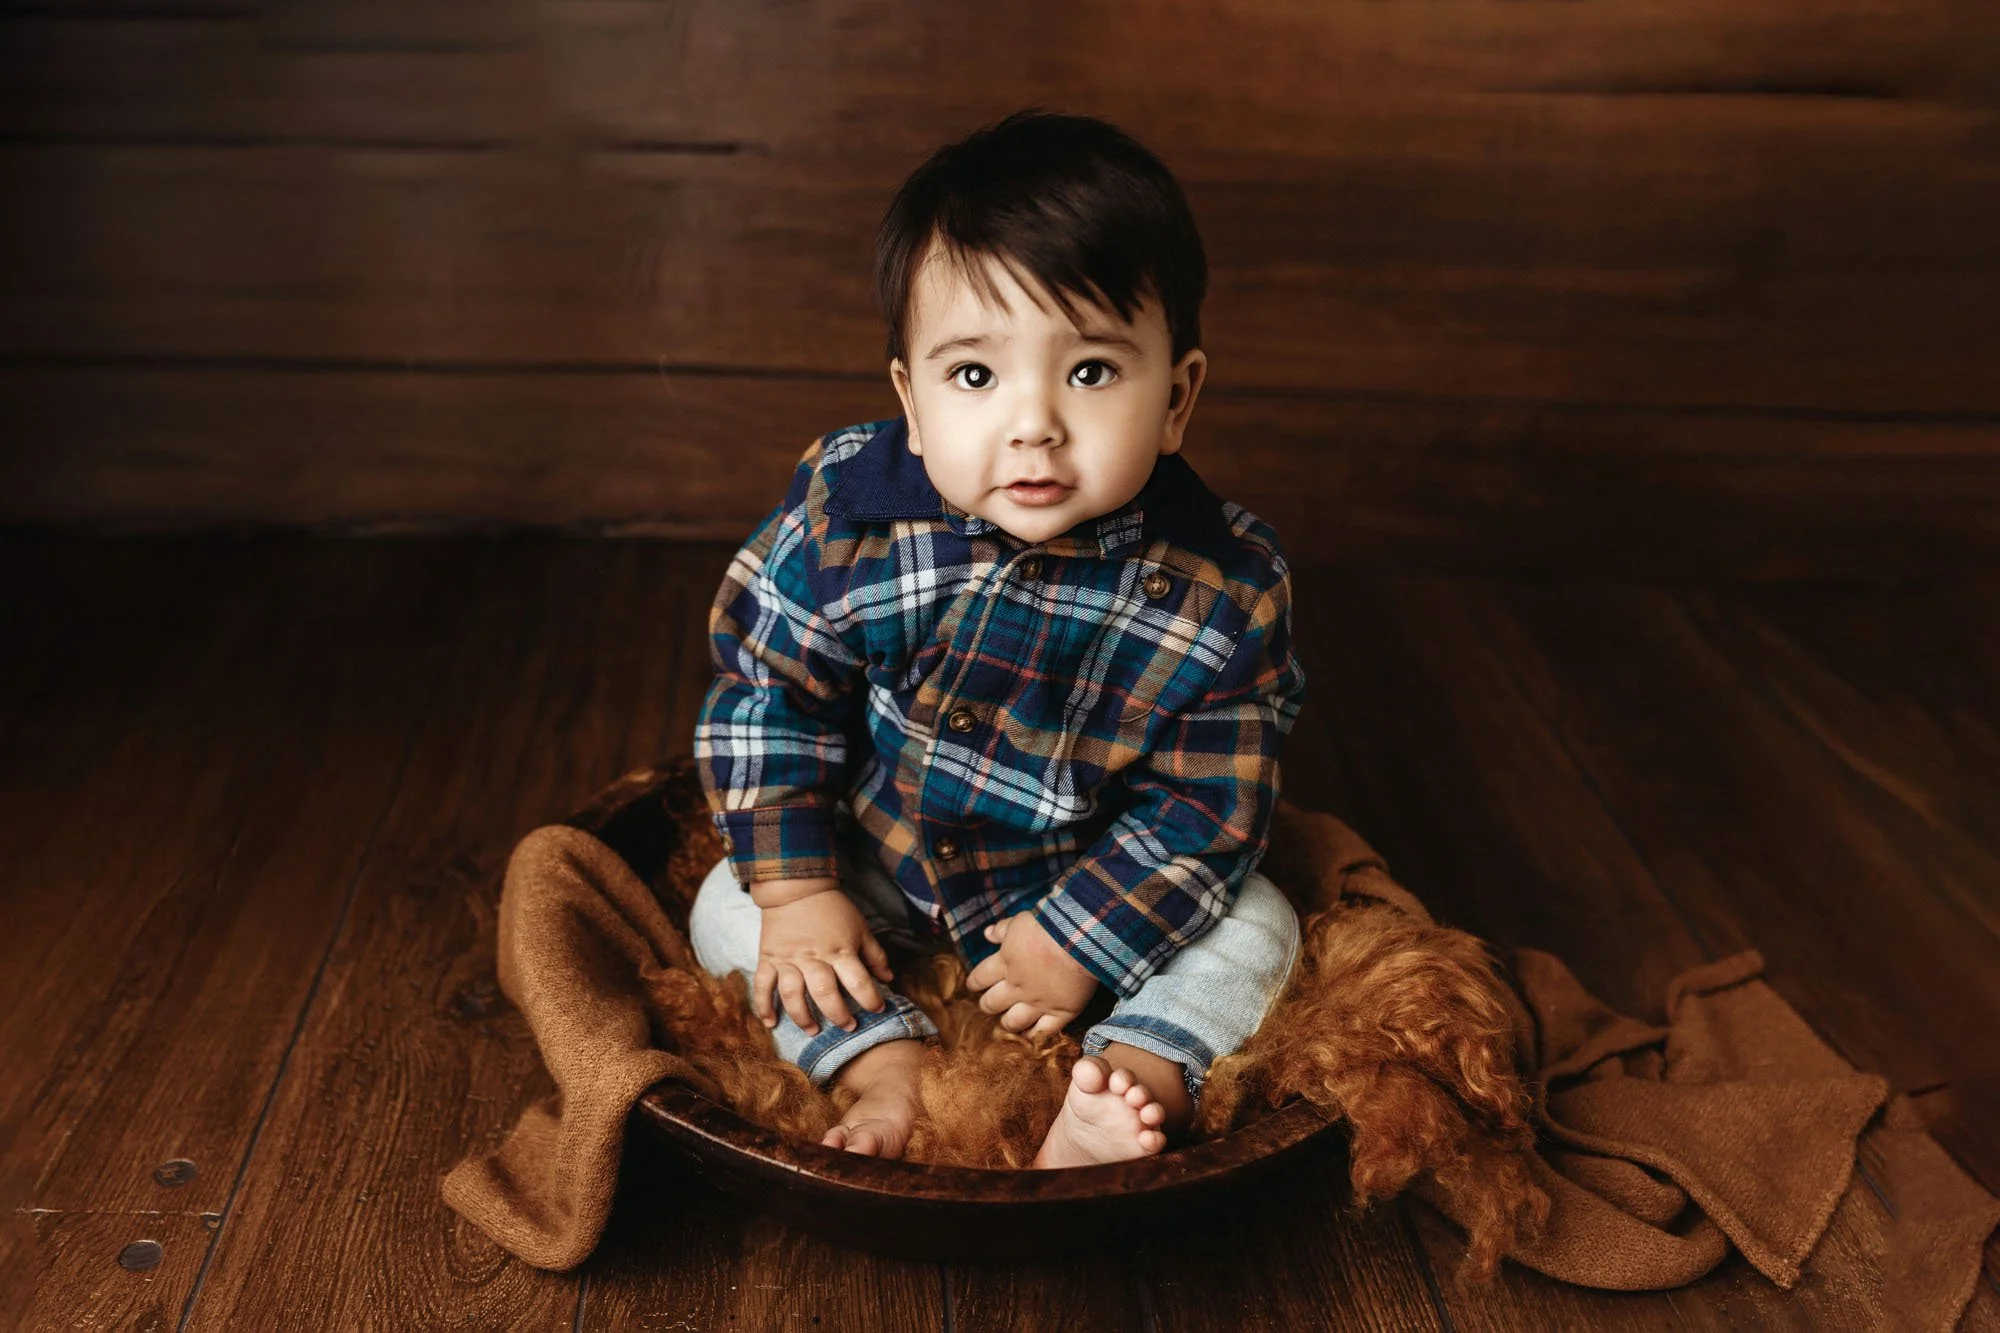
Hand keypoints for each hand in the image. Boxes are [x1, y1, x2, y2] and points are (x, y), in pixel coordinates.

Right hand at [753, 887, 894, 1035]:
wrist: (796, 887)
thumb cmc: (833, 909)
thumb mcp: (860, 927)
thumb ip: (874, 955)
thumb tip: (889, 979)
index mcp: (839, 950)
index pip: (857, 980)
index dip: (870, 998)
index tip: (878, 1009)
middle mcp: (813, 958)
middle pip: (824, 992)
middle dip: (837, 1014)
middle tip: (848, 1026)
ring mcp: (788, 959)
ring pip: (792, 994)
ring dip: (802, 1016)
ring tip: (813, 1030)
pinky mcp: (768, 958)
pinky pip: (763, 985)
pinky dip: (764, 1005)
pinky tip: (771, 1023)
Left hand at [965, 911, 1099, 1037]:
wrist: (1080, 940)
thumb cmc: (1049, 926)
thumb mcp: (1021, 921)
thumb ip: (1003, 930)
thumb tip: (987, 934)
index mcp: (1005, 962)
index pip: (980, 978)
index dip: (975, 983)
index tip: (973, 985)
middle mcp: (1017, 987)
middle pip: (992, 1003)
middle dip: (987, 1004)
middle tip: (989, 1004)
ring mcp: (1038, 1003)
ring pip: (1012, 1022)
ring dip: (1007, 1023)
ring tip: (1007, 1022)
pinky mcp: (1060, 1012)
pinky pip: (1043, 1032)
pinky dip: (1035, 1035)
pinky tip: (1032, 1034)